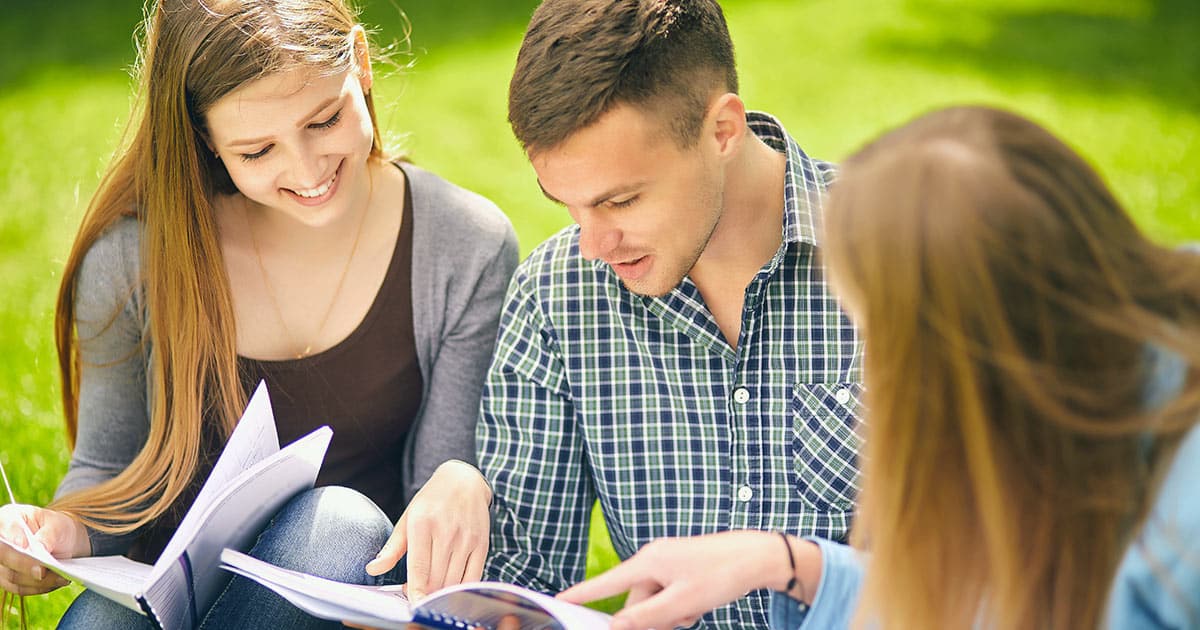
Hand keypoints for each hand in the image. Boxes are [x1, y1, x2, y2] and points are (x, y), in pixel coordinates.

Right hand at [0, 504, 88, 594]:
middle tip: (42, 571)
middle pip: (2, 556)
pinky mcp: (7, 579)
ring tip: (60, 577)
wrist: (62, 541)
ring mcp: (1, 562)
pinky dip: (38, 587)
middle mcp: (0, 542)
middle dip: (23, 565)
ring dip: (36, 581)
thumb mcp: (57, 525)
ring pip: (10, 576)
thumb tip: (38, 549)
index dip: (12, 535)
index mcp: (8, 518)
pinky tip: (55, 582)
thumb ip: (47, 535)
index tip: (24, 545)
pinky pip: (19, 588)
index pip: (4, 525)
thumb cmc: (57, 528)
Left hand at [365, 460, 491, 600]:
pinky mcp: (482, 544)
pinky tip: (449, 586)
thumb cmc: (431, 502)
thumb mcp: (407, 519)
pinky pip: (473, 577)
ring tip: (430, 587)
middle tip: (415, 591)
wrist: (464, 481)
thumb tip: (372, 569)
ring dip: (440, 592)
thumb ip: (392, 548)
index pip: (419, 568)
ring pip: (453, 581)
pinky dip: (460, 589)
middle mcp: (447, 532)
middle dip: (424, 592)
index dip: (415, 591)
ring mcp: (467, 539)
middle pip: (436, 578)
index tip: (410, 604)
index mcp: (423, 524)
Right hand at [558, 531, 820, 629]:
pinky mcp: (681, 568)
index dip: (581, 595)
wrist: (758, 556)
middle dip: (652, 619)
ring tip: (693, 612)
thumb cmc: (721, 573)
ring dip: (669, 616)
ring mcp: (668, 563)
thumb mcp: (683, 603)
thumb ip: (646, 617)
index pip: (606, 583)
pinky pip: (668, 595)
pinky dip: (678, 608)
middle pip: (635, 601)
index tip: (556, 602)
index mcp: (648, 562)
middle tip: (681, 618)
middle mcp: (653, 559)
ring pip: (654, 602)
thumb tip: (616, 626)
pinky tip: (697, 606)